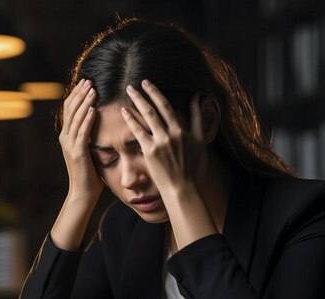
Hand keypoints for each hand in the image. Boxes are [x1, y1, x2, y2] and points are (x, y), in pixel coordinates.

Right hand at [59, 79, 102, 202]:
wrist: (83, 192)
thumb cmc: (89, 173)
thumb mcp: (88, 150)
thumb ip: (89, 136)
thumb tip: (98, 121)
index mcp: (67, 136)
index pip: (70, 110)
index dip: (77, 95)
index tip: (86, 83)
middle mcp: (65, 138)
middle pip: (71, 110)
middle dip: (80, 94)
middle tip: (89, 81)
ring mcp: (70, 145)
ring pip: (76, 118)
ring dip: (84, 102)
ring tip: (93, 89)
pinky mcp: (78, 152)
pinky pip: (82, 132)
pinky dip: (87, 119)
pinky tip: (93, 109)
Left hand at [121, 80, 205, 195]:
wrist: (183, 188)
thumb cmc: (193, 168)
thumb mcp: (200, 142)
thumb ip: (198, 119)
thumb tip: (199, 99)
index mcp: (182, 130)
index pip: (167, 106)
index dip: (156, 93)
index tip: (147, 83)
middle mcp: (171, 134)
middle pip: (156, 108)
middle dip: (145, 93)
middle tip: (135, 83)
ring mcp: (160, 142)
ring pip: (147, 116)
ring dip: (137, 101)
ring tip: (128, 91)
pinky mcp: (150, 152)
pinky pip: (138, 132)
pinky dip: (131, 120)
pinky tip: (124, 111)